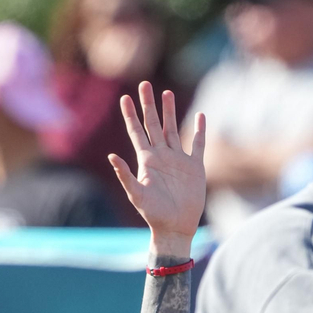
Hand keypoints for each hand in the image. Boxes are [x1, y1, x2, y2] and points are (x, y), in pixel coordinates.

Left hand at [110, 82, 205, 257]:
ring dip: (170, 112)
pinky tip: (201, 116)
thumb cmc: (154, 214)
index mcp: (146, 160)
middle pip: (153, 124)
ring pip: (173, 129)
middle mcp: (162, 156)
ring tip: (167, 93)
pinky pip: (198, 145)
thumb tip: (111, 156)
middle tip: (144, 84)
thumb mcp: (136, 195)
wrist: (176, 227)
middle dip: (149, 105)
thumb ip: (125, 175)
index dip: (130, 115)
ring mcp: (179, 160)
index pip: (136, 132)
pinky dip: (200, 130)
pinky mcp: (195, 167)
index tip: (125, 98)